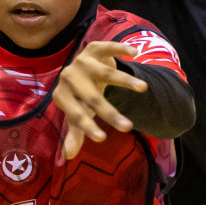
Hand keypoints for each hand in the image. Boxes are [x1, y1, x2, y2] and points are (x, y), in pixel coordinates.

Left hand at [54, 41, 147, 158]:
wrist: (80, 70)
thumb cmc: (79, 97)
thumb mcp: (77, 113)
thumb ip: (75, 132)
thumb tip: (68, 156)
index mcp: (62, 96)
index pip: (76, 114)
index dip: (88, 127)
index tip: (102, 139)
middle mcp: (69, 77)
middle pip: (92, 97)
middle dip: (110, 113)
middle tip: (128, 127)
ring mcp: (81, 61)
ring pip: (106, 73)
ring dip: (125, 80)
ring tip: (144, 88)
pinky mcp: (93, 48)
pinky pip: (108, 47)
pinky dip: (121, 49)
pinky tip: (135, 53)